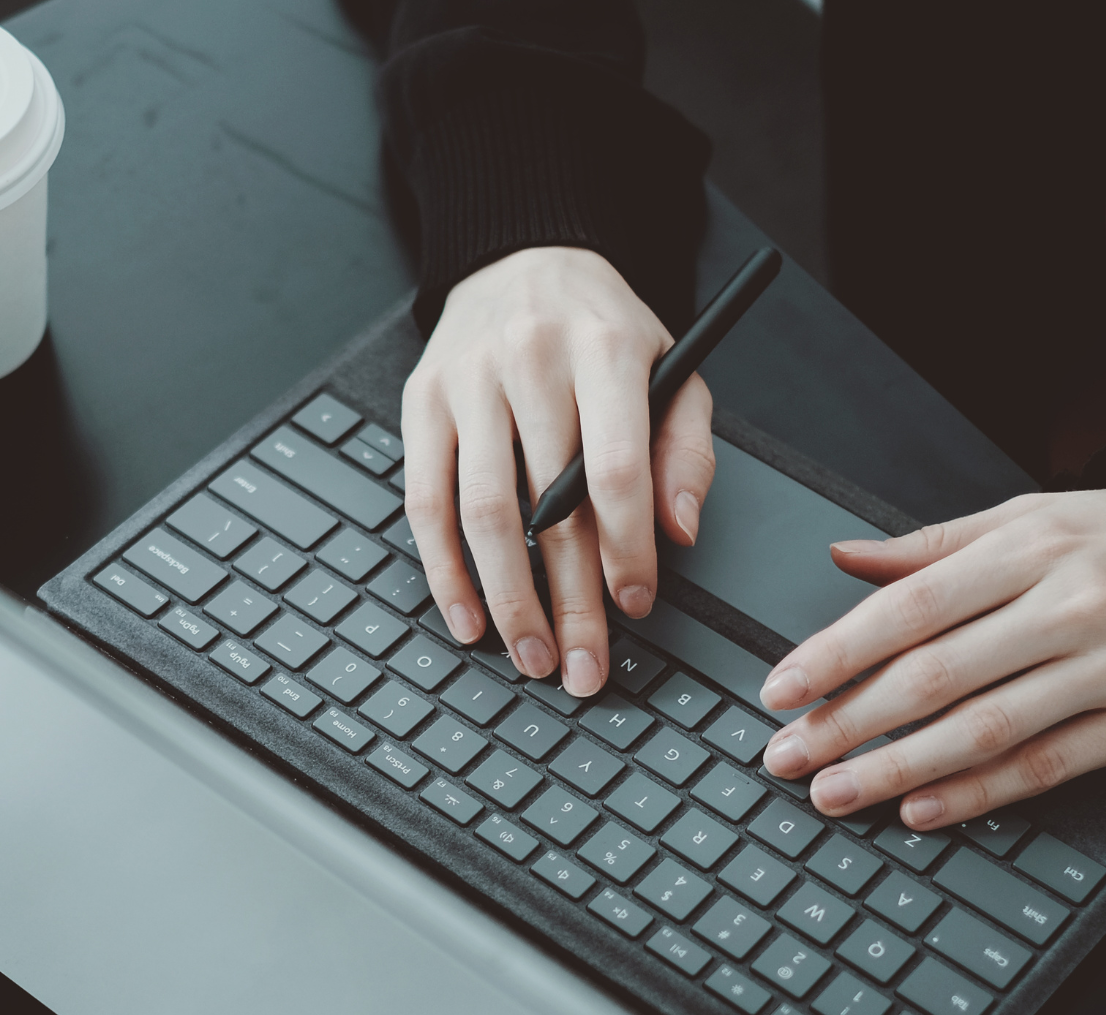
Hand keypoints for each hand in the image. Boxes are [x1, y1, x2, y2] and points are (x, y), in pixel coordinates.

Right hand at [401, 247, 714, 695]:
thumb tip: (677, 533)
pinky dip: (444, 570)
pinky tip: (467, 617)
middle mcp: (530, 361)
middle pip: (548, 507)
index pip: (613, 469)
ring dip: (507, 598)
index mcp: (604, 349)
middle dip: (569, 600)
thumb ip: (685, 451)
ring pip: (482, 512)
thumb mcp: (673, 368)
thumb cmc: (602, 330)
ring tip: (530, 655)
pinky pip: (424, 502)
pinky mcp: (420, 402)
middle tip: (583, 666)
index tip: (636, 605)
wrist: (521, 256)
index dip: (626, 549)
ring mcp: (467, 383)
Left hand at [757, 488, 1105, 827]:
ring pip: (988, 730)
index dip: (837, 654)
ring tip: (837, 794)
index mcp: (1028, 549)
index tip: (780, 691)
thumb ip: (928, 547)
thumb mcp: (1021, 518)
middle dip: (850, 723)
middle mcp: (1071, 606)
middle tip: (788, 758)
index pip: (910, 609)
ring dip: (900, 770)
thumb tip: (840, 557)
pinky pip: (1050, 766)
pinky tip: (922, 810)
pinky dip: (981, 794)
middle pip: (938, 676)